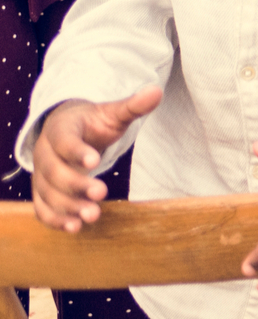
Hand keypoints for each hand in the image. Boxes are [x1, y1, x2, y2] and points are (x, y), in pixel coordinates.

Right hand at [32, 87, 158, 229]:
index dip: (77, 152)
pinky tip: (75, 227)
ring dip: (68, 207)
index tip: (97, 162)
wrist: (68, 132)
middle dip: (77, 185)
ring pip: (48, 194)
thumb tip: (157, 91)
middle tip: (102, 192)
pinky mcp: (42, 193)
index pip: (64, 141)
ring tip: (93, 215)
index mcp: (60, 130)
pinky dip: (56, 219)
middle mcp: (45, 154)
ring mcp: (40, 176)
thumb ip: (132, 106)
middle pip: (55, 172)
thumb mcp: (111, 113)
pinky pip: (43, 209)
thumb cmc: (93, 123)